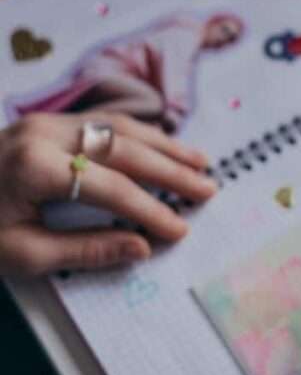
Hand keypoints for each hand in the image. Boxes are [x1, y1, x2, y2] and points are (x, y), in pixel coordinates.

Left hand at [0, 113, 216, 277]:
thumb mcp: (19, 254)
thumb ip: (83, 250)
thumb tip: (140, 248)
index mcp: (36, 168)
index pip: (111, 189)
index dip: (150, 210)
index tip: (179, 229)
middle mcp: (45, 134)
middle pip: (125, 148)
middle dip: (171, 169)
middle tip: (207, 187)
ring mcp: (45, 121)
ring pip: (119, 126)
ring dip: (163, 145)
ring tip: (199, 161)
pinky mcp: (44, 120)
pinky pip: (103, 121)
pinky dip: (138, 133)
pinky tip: (160, 145)